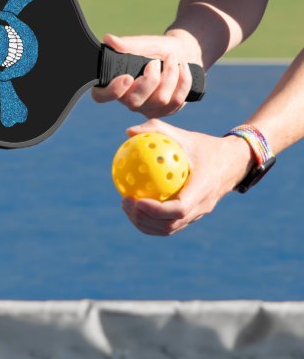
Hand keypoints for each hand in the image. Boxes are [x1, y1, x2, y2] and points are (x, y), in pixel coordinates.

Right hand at [92, 32, 201, 117]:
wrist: (183, 53)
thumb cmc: (158, 49)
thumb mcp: (145, 43)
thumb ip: (128, 44)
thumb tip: (108, 39)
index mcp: (116, 83)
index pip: (101, 96)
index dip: (112, 91)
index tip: (127, 77)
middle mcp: (128, 100)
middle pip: (134, 102)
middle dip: (150, 80)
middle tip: (155, 62)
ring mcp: (147, 108)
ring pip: (159, 100)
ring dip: (170, 75)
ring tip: (172, 59)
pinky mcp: (165, 111)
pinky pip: (176, 101)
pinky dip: (183, 81)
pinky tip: (183, 68)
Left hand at [120, 119, 254, 235]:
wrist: (233, 162)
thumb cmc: (205, 146)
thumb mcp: (184, 135)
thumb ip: (157, 130)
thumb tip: (129, 132)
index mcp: (203, 188)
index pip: (179, 209)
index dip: (156, 210)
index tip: (136, 200)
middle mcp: (202, 206)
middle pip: (170, 225)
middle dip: (144, 219)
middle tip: (125, 202)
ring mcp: (198, 214)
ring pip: (169, 229)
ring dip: (145, 223)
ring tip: (127, 206)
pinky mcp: (193, 216)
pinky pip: (170, 224)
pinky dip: (151, 221)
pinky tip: (136, 205)